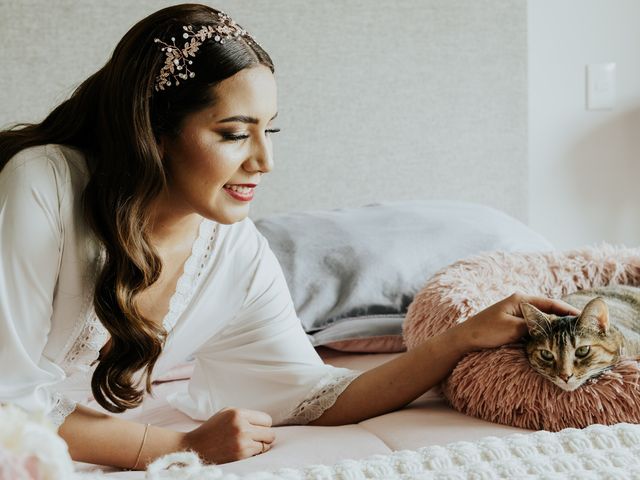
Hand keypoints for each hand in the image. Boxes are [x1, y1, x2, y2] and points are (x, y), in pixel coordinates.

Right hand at [181, 407, 275, 463]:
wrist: (195, 446)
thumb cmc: (213, 429)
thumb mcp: (227, 413)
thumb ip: (246, 415)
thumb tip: (266, 422)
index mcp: (238, 413)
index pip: (267, 419)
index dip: (264, 425)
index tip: (258, 428)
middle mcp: (241, 426)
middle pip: (270, 432)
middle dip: (265, 436)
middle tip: (256, 437)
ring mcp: (241, 441)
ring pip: (266, 444)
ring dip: (261, 445)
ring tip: (250, 444)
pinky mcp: (240, 454)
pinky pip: (259, 453)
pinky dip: (255, 452)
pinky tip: (245, 450)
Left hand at [452, 292, 579, 351]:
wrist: (463, 340)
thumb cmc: (485, 332)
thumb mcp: (513, 329)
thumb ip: (535, 326)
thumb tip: (555, 327)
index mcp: (520, 300)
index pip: (551, 303)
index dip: (568, 311)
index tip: (584, 318)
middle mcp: (520, 304)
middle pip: (549, 310)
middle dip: (565, 319)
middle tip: (584, 329)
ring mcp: (516, 314)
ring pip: (542, 319)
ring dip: (555, 327)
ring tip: (573, 335)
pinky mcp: (512, 324)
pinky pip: (534, 326)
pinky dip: (544, 332)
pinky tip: (554, 340)